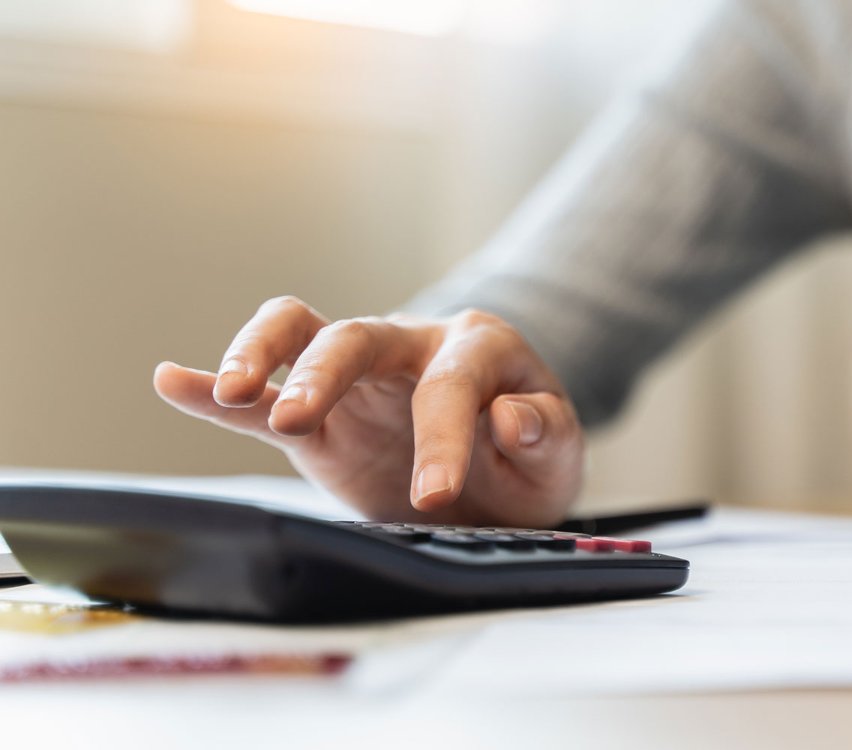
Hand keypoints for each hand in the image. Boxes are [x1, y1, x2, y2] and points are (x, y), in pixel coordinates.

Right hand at [153, 297, 583, 527]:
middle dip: (325, 375)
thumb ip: (545, 434)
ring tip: (235, 390)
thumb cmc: (531, 459)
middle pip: (354, 338)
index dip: (442, 436)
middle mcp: (408, 347)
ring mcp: (357, 377)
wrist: (505, 478)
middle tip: (298, 422)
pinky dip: (216, 390)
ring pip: (299, 336)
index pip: (449, 384)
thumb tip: (512, 416)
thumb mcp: (558, 456)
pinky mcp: (319, 419)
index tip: (435, 494)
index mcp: (477, 349)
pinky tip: (171, 381)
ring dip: (260, 356)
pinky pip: (263, 397)